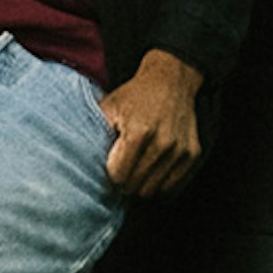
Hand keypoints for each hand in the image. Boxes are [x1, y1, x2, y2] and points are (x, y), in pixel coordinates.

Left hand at [99, 51, 205, 196]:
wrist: (171, 81)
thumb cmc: (135, 96)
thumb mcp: (109, 107)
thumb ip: (94, 133)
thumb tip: (79, 162)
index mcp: (139, 132)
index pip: (118, 177)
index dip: (111, 174)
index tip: (111, 164)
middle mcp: (163, 143)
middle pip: (135, 187)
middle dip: (125, 183)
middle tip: (122, 170)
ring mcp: (180, 151)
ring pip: (153, 191)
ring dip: (142, 185)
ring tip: (137, 170)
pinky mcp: (193, 155)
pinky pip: (172, 187)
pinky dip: (160, 185)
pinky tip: (152, 171)